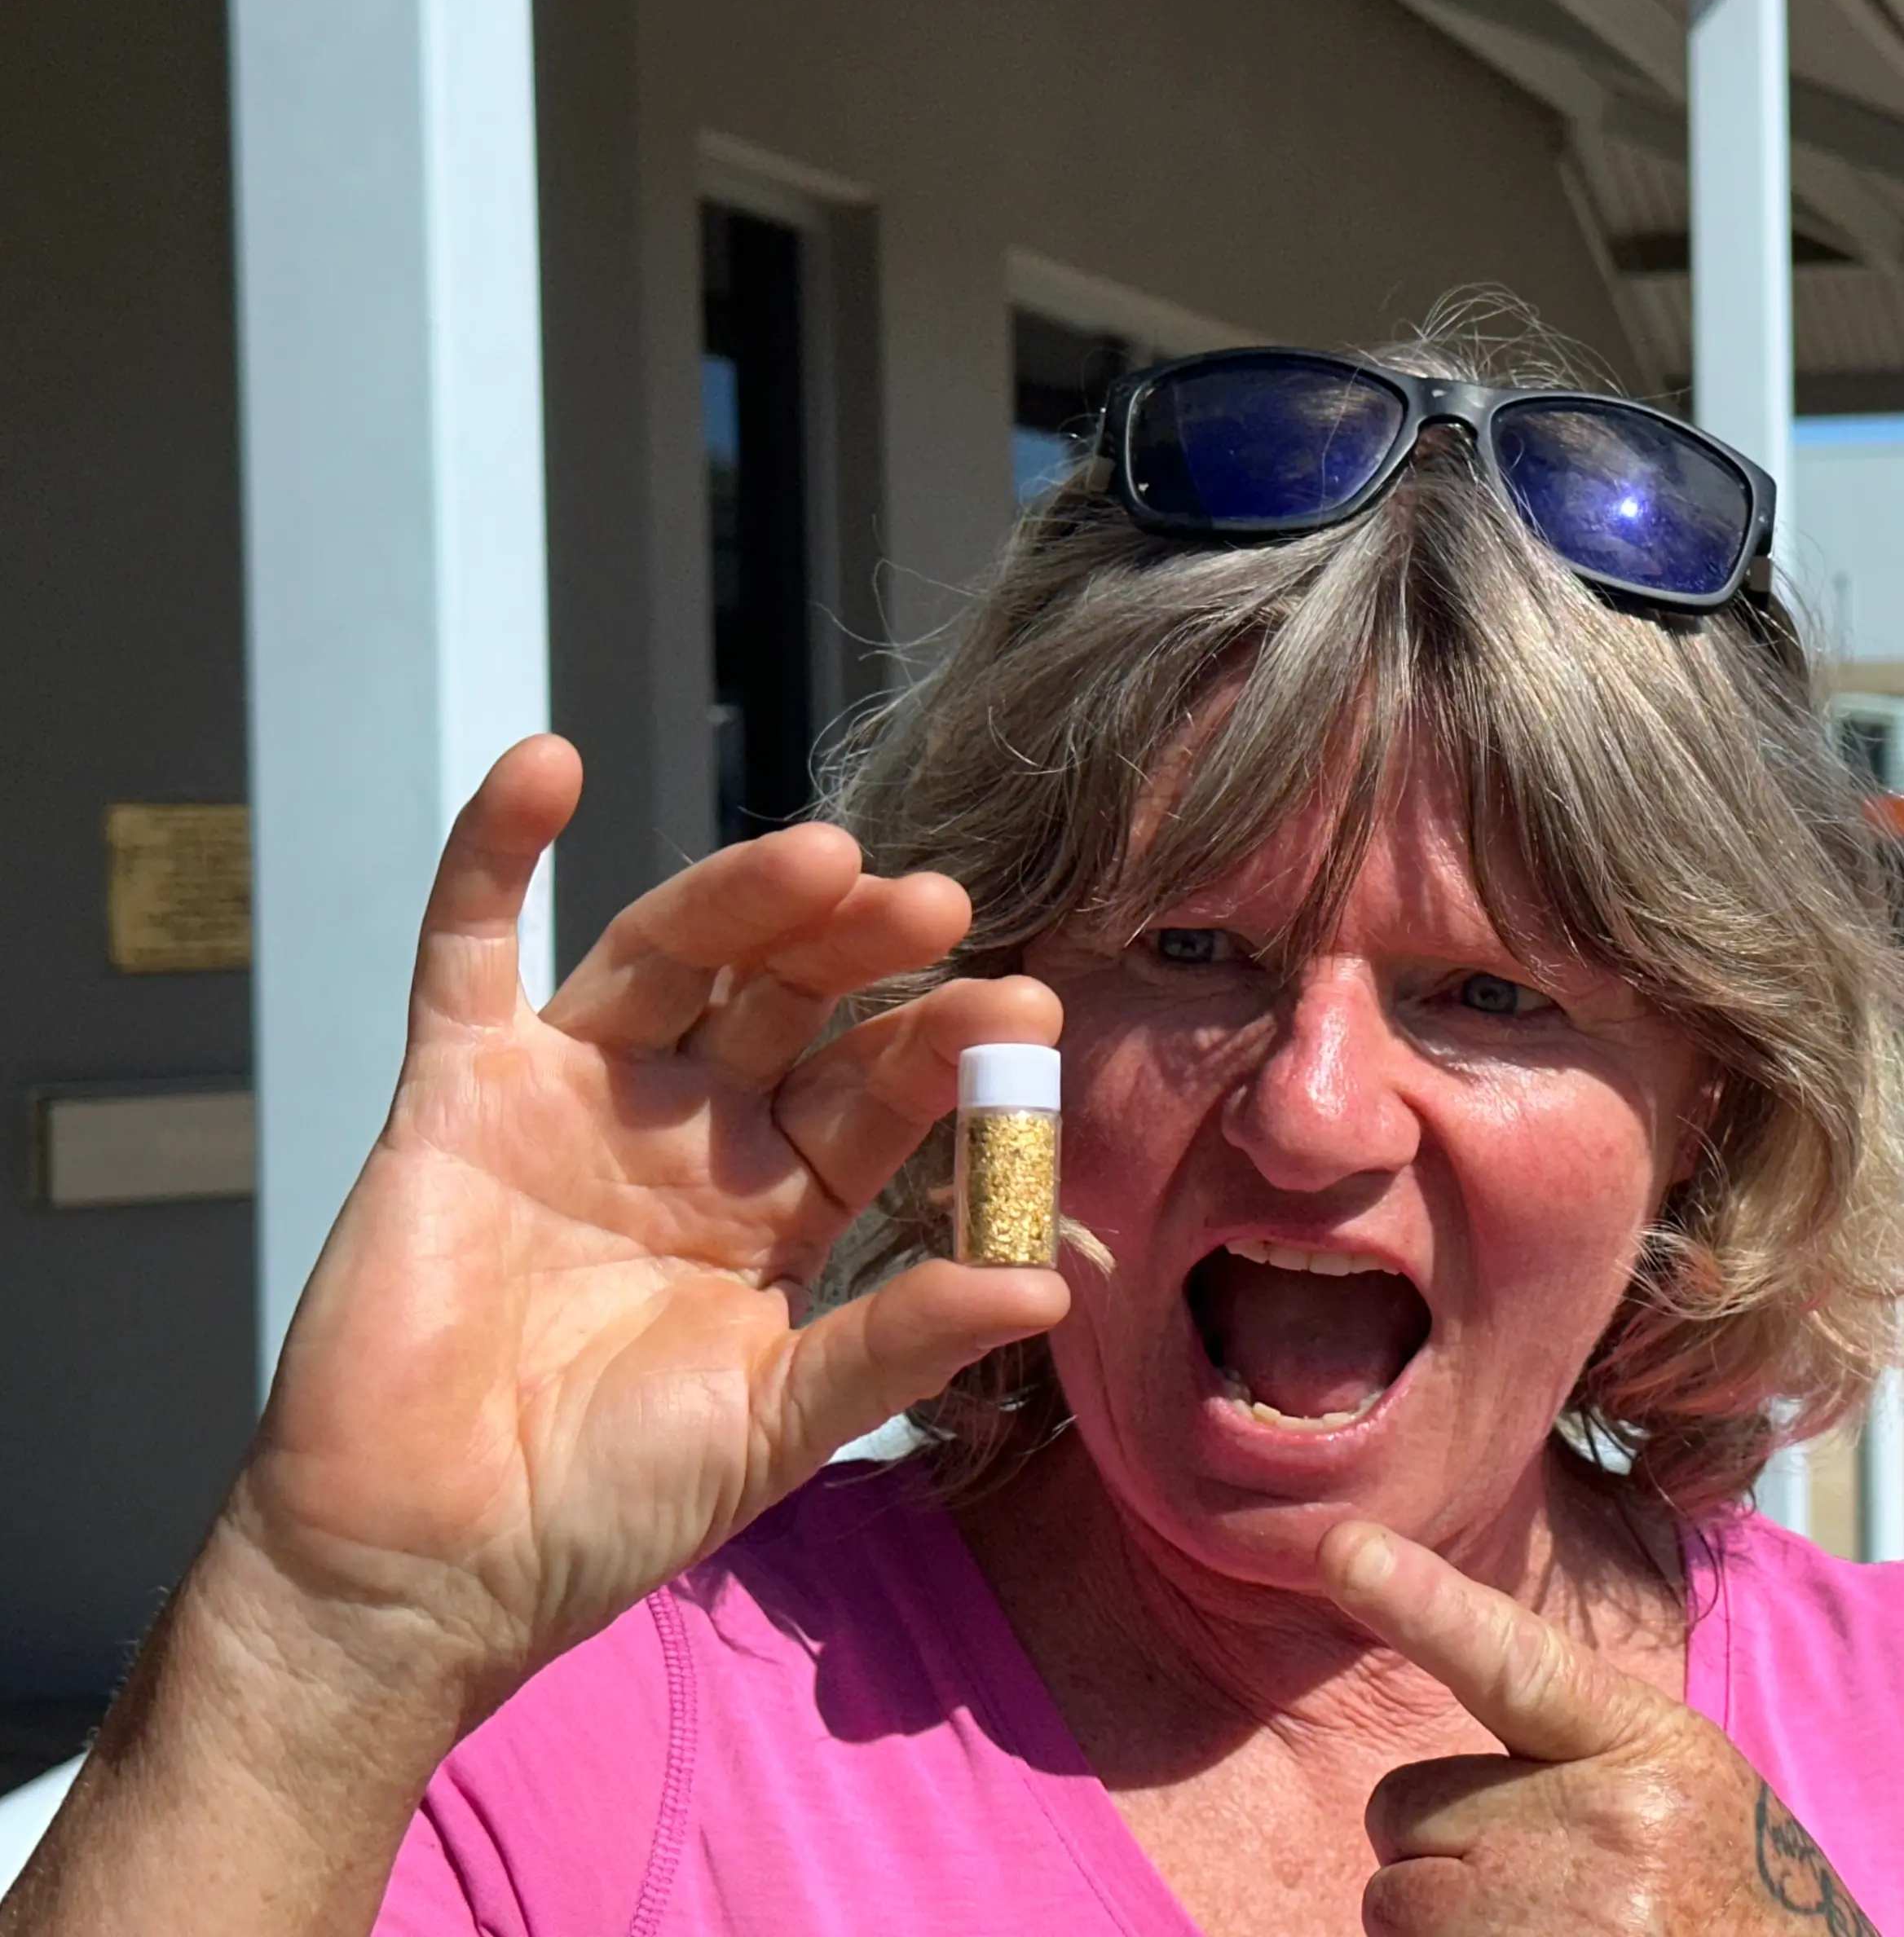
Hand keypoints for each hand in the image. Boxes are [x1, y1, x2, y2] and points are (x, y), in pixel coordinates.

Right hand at [229, 736, 1071, 1711]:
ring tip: (823, 856)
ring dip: (741, 897)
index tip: (1024, 1014)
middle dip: (862, 950)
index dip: (946, 1050)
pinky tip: (543, 764)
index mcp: (780, 1205)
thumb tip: (1051, 1287)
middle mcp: (691, 1132)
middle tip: (936, 906)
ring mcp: (576, 1100)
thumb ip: (901, 1342)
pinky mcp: (457, 1093)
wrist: (426, 1565)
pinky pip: (468, 952)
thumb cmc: (606, 1504)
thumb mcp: (778, 1422)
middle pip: (791, 1001)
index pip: (880, 1093)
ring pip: (672, 958)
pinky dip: (493, 854)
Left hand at [1320, 1521, 1879, 1936]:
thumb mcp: (1679, 1788)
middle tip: (1539, 1892)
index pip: (1514, 1662)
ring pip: (1394, 1903)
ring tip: (1544, 1936)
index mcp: (1641, 1747)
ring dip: (1442, 1930)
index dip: (1421, 1603)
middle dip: (1442, 1854)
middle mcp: (1600, 1827)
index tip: (1344, 1550)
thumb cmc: (1725, 1896)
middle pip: (1403, 1808)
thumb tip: (1431, 1782)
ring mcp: (1559, 1920)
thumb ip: (1570, 1752)